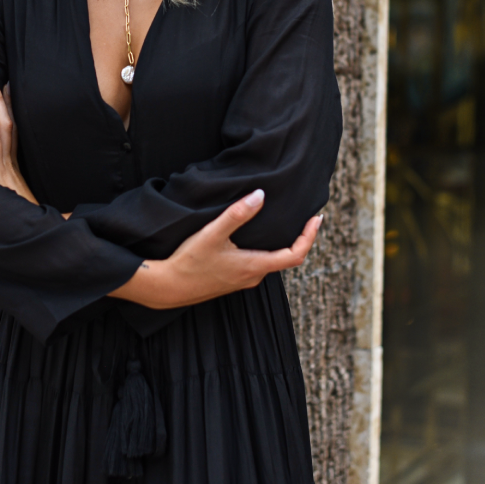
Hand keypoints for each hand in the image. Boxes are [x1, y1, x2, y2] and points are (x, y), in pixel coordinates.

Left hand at [0, 71, 38, 205]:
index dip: (10, 103)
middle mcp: (8, 157)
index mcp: (14, 157)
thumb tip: (0, 158)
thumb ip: (8, 170)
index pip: (15, 124)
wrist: (24, 221)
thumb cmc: (18, 205)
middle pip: (6, 121)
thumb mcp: (16, 183)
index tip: (6, 82)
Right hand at [109, 190, 323, 308]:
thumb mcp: (212, 234)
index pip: (295, 255)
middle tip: (304, 218)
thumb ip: (237, 215)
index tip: (316, 219)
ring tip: (281, 223)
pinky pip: (257, 264)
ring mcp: (242, 280)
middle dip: (298, 238)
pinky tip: (253, 238)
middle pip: (286, 258)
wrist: (168, 288)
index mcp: (255, 266)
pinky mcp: (232, 280)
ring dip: (280, 244)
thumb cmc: (189, 262)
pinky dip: (265, 250)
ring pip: (270, 261)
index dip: (309, 237)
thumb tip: (260, 195)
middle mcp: (253, 276)